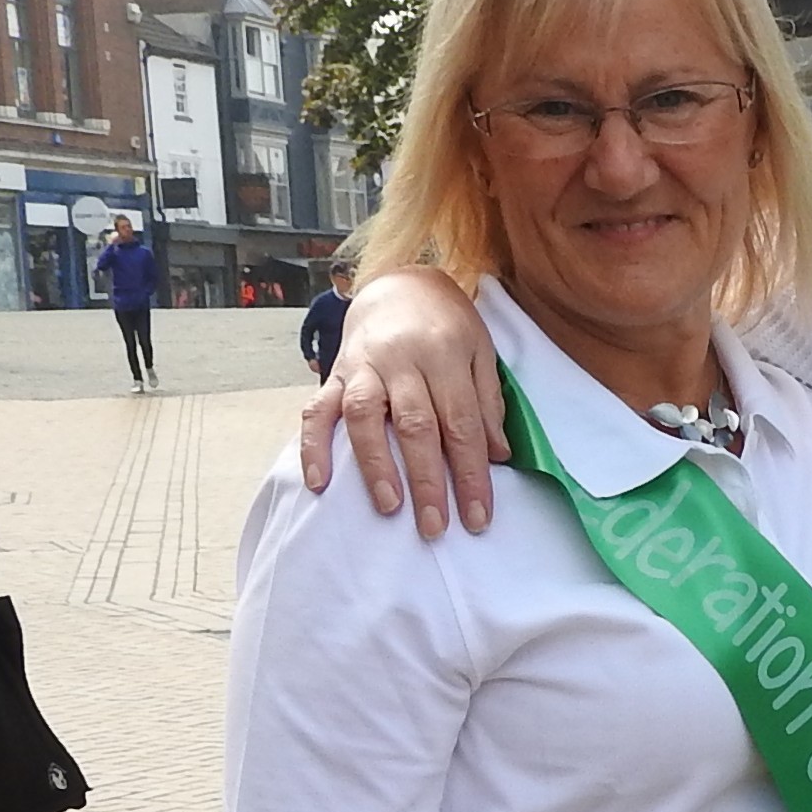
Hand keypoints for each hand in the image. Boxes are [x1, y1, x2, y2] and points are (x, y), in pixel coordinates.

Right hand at [297, 265, 509, 538]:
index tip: (478, 517)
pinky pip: (318, 410)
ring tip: (389, 508)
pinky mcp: (335, 373)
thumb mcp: (481, 352)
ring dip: (376, 465)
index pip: (461, 423)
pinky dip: (314, 446)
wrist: (399, 285)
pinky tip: (319, 482)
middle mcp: (401, 359)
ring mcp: (363, 366)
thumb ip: (487, 403)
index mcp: (444, 354)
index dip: (470, 473)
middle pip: (415, 425)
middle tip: (436, 527)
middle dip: (427, 481)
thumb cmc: (446, 326)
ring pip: (365, 417)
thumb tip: (496, 456)